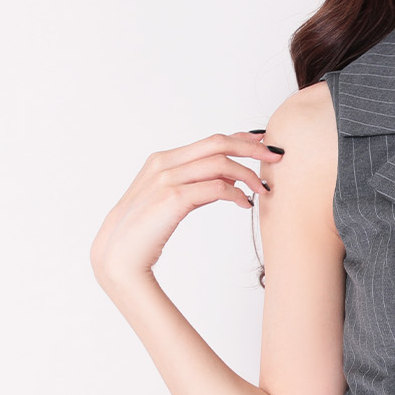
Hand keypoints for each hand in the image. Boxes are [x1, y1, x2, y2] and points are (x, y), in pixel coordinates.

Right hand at [89, 130, 277, 291]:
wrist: (119, 255)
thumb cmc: (143, 231)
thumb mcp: (169, 201)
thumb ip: (193, 186)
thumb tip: (226, 182)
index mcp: (162, 160)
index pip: (211, 140)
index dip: (241, 140)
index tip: (264, 144)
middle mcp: (164, 163)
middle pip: (218, 143)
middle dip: (252, 147)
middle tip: (276, 156)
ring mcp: (167, 178)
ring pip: (220, 163)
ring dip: (248, 174)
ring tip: (262, 188)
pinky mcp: (173, 198)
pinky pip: (216, 187)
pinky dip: (237, 193)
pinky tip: (245, 203)